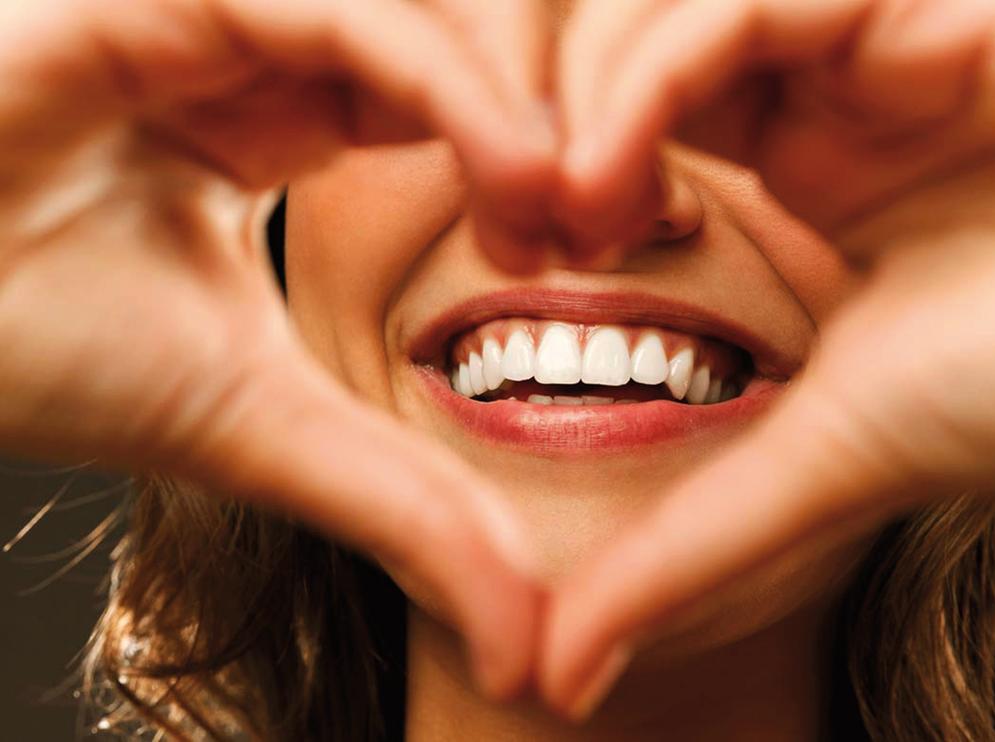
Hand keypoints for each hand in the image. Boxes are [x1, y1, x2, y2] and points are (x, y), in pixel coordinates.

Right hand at [0, 0, 553, 697]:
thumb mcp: (262, 425)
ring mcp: (219, 7)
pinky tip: (515, 174)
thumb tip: (529, 643)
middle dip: (560, 123)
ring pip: (428, 11)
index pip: (459, 95)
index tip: (600, 248)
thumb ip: (401, 504)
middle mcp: (262, 46)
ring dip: (522, 104)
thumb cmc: (29, 345)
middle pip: (468, 38)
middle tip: (613, 224)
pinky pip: (348, 9)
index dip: (545, 161)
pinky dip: (448, 84)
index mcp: (278, 115)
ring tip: (570, 215)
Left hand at [543, 0, 994, 715]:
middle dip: (544, 126)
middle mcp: (824, 91)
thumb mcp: (824, 460)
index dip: (547, 175)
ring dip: (590, 95)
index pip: (625, 121)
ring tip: (571, 207)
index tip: (511, 258)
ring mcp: (868, 33)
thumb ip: (688, 549)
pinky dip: (663, 64)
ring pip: (669, 9)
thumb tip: (561, 676)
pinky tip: (628, 159)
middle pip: (624, 51)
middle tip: (515, 230)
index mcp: (805, 168)